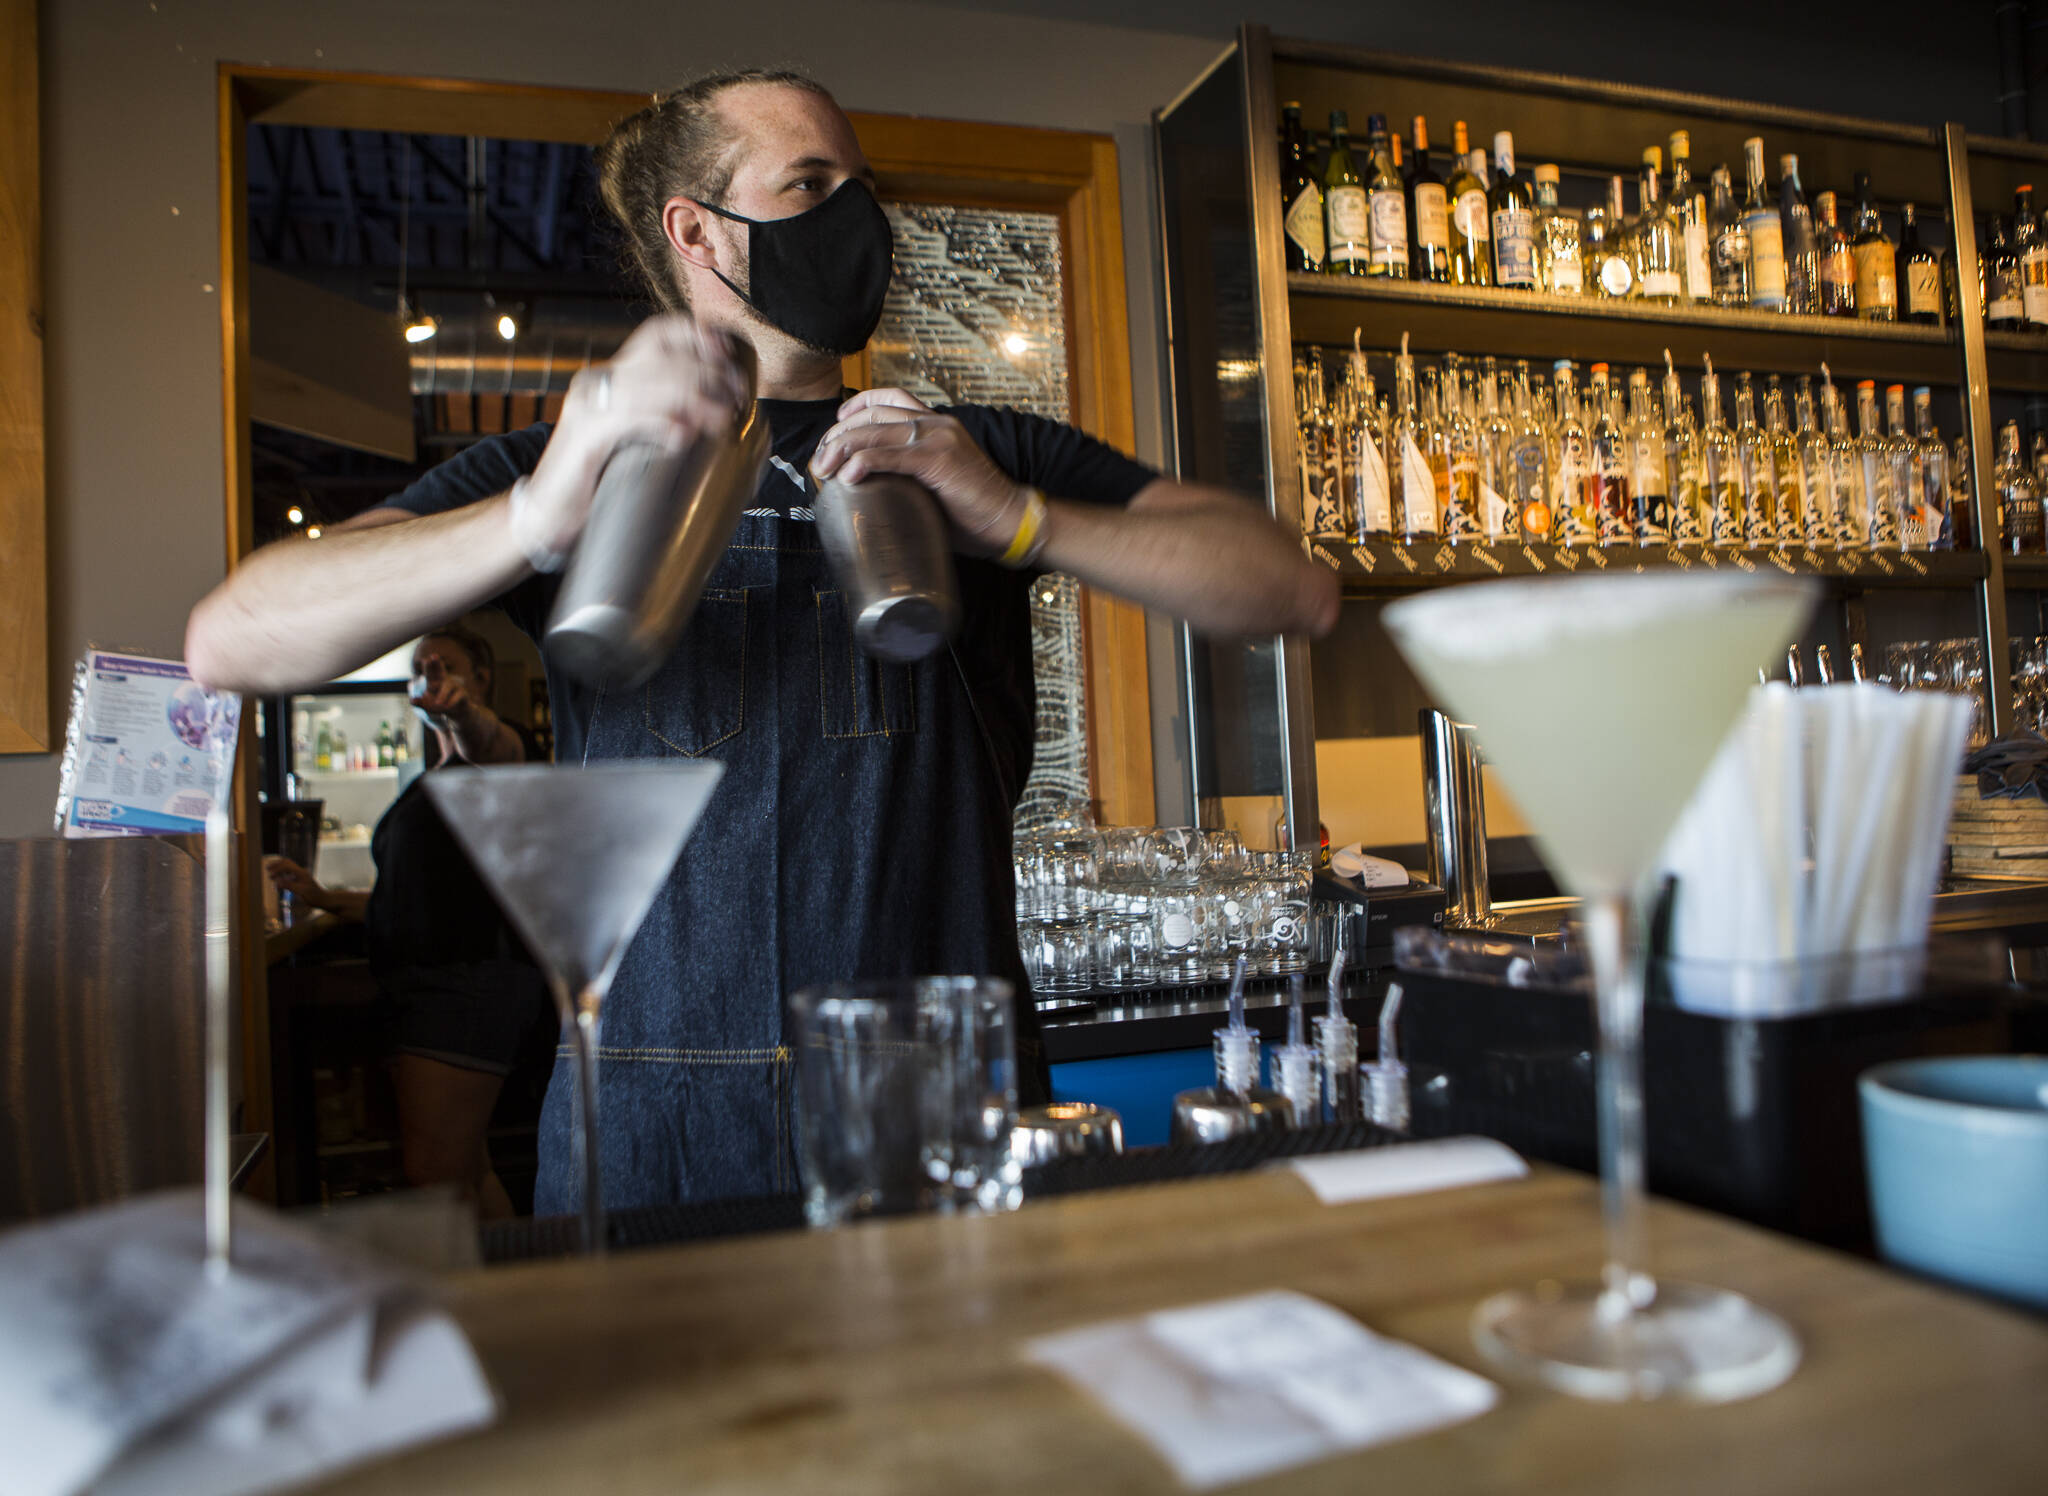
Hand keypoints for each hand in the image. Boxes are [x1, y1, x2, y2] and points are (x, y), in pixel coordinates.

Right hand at [264, 854, 327, 906]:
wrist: (323, 900)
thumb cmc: (314, 896)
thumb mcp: (301, 891)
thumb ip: (289, 885)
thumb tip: (276, 882)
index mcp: (301, 873)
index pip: (287, 866)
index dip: (277, 869)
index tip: (270, 875)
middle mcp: (301, 872)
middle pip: (287, 863)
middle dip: (277, 865)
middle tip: (267, 869)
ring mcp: (301, 876)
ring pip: (288, 868)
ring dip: (279, 870)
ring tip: (271, 877)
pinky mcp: (300, 881)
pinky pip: (290, 875)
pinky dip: (282, 877)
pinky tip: (279, 883)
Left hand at [407, 650, 481, 731]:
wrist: (458, 712)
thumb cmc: (441, 705)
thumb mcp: (428, 705)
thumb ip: (420, 703)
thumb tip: (411, 700)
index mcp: (435, 682)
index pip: (430, 673)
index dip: (428, 666)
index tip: (426, 659)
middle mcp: (445, 681)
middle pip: (440, 671)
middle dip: (437, 663)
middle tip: (434, 656)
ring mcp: (455, 686)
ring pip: (447, 686)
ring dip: (442, 694)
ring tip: (437, 703)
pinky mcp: (463, 693)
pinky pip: (457, 696)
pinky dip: (451, 702)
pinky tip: (447, 707)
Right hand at [516, 314, 751, 559]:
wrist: (547, 513)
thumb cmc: (596, 481)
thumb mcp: (634, 439)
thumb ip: (662, 420)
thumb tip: (715, 420)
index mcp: (611, 377)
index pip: (655, 335)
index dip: (694, 335)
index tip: (727, 350)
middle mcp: (598, 382)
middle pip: (660, 356)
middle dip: (706, 369)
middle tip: (736, 392)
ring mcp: (589, 406)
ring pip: (649, 383)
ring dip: (694, 396)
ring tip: (722, 416)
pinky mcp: (584, 435)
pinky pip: (629, 418)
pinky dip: (662, 423)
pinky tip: (683, 436)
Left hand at [810, 389, 1032, 556]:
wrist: (1010, 520)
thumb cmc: (974, 511)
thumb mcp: (936, 483)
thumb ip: (909, 475)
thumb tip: (872, 488)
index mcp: (937, 424)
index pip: (889, 398)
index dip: (856, 407)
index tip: (835, 429)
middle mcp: (936, 423)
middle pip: (873, 413)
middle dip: (837, 434)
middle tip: (819, 460)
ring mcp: (937, 438)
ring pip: (875, 430)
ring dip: (841, 448)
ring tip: (823, 468)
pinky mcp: (938, 459)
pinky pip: (890, 454)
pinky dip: (863, 461)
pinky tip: (848, 475)